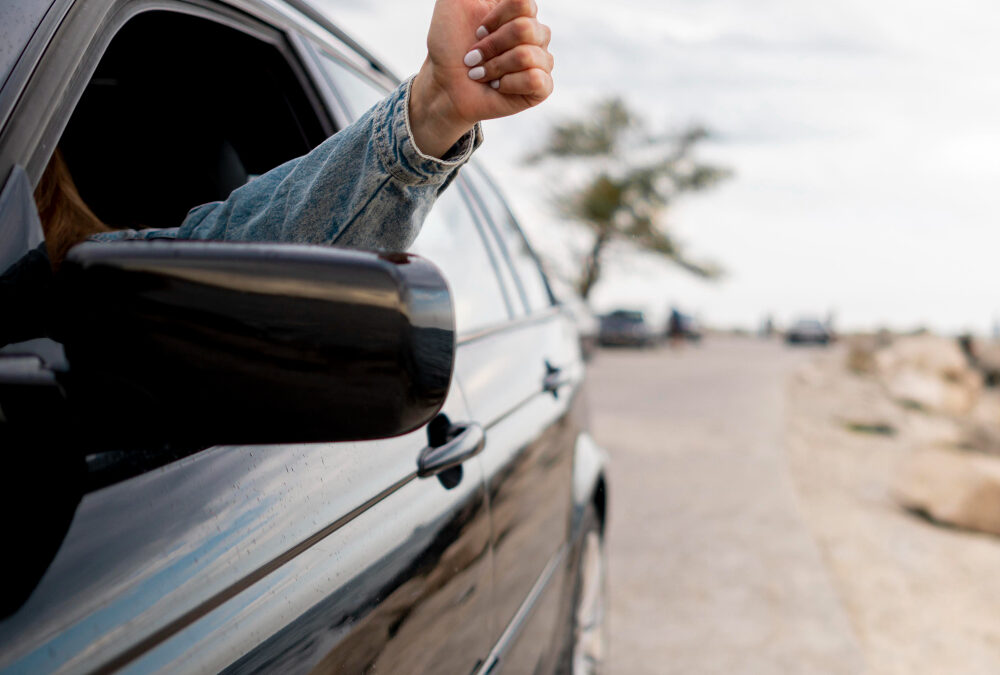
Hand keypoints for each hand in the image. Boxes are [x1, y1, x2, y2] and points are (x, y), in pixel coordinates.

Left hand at [410, 0, 553, 157]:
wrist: (442, 85)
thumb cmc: (446, 46)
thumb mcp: (451, 3)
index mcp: (518, 12)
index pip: (526, 3)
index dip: (498, 16)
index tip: (477, 28)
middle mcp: (533, 35)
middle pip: (529, 29)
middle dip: (492, 45)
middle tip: (475, 57)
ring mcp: (540, 61)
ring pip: (531, 55)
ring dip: (496, 66)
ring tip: (481, 74)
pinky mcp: (540, 88)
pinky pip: (538, 79)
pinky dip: (511, 83)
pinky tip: (498, 87)